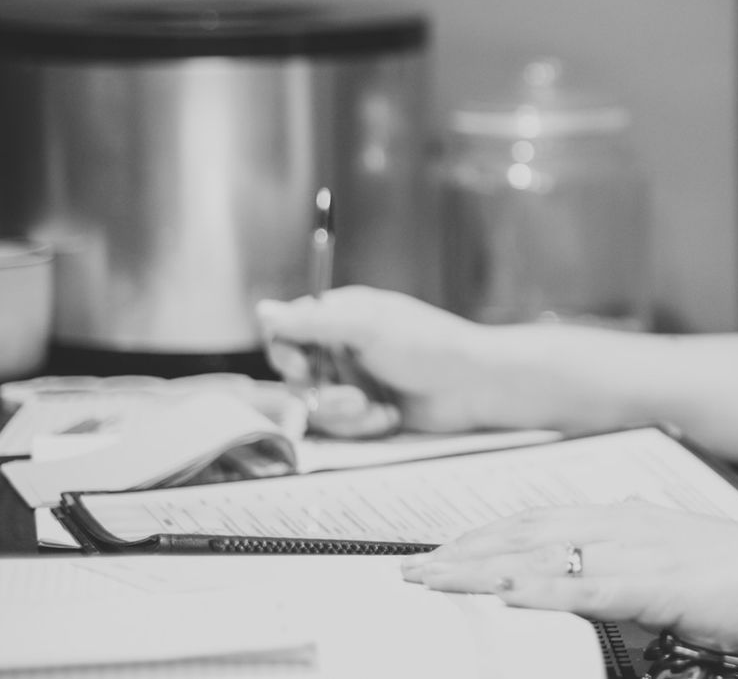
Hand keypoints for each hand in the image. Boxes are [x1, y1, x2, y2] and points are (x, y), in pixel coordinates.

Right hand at [256, 287, 492, 433]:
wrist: (474, 386)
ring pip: (316, 406)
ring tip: (375, 408)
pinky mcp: (366, 410)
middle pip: (296, 377)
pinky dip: (362, 426)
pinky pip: (340, 427)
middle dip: (321, 394)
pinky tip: (389, 417)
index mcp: (341, 316)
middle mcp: (342, 347)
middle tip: (354, 398)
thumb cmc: (429, 346)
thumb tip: (263, 310)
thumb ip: (313, 322)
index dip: (286, 354)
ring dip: (344, 414)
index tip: (302, 368)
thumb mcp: (369, 327)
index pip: (287, 332)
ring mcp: (354, 379)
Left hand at [401, 503, 737, 661]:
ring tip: (435, 578)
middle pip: (529, 532)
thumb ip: (635, 562)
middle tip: (413, 566)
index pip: (542, 519)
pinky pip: (589, 587)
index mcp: (632, 517)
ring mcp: (642, 553)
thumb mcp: (681, 564)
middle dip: (466, 549)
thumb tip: (598, 569)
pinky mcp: (658, 587)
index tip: (443, 550)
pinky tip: (507, 595)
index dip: (487, 533)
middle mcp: (629, 524)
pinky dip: (544, 589)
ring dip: (484, 567)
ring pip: (545, 554)